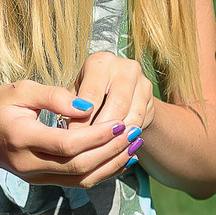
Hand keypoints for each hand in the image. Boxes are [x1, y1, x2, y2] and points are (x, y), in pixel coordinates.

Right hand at [0, 79, 134, 187]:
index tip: (120, 122)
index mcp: (21, 138)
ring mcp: (36, 177)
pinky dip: (104, 172)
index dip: (97, 136)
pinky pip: (79, 181)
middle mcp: (29, 164)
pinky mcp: (44, 182)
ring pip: (82, 179)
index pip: (67, 144)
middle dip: (111, 151)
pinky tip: (122, 158)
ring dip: (112, 165)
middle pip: (79, 166)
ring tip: (135, 146)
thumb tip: (88, 106)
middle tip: (135, 133)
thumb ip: (54, 96)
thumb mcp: (20, 90)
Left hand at [73, 51, 155, 170]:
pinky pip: (140, 122)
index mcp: (100, 63)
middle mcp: (124, 68)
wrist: (119, 90)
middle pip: (116, 105)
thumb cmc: (88, 93)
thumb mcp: (75, 94)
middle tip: (89, 149)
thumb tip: (64, 130)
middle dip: (102, 130)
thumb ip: (70, 107)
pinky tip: (117, 147)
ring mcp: (142, 81)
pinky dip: (128, 137)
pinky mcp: (151, 98)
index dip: (82, 120)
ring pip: (131, 116)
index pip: (91, 95)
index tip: (72, 140)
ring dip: (117, 137)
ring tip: (103, 151)